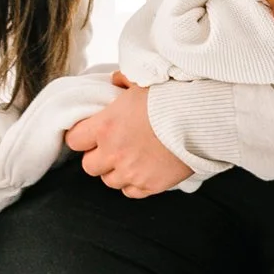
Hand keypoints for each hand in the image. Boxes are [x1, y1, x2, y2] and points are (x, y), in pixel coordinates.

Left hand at [64, 73, 191, 197]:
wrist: (198, 120)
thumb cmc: (169, 98)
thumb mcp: (140, 82)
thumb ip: (122, 82)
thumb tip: (116, 81)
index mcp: (105, 127)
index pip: (74, 140)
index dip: (81, 135)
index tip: (88, 132)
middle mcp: (113, 153)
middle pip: (89, 165)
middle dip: (97, 156)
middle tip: (110, 145)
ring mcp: (131, 173)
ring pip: (109, 181)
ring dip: (115, 170)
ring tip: (129, 157)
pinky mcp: (150, 186)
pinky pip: (131, 192)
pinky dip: (134, 183)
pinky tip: (142, 169)